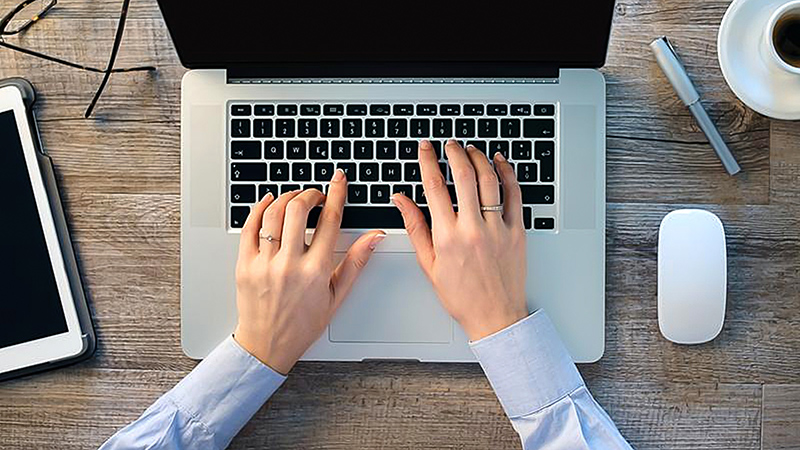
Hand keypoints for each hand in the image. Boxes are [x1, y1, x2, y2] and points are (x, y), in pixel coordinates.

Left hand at [233, 169, 385, 373]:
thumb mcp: (337, 296)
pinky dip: (260, 208)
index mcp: (316, 271)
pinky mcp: (244, 265)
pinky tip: (269, 202)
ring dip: (287, 197)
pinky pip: (249, 226)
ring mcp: (264, 264)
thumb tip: (374, 237)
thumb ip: (356, 262)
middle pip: (299, 209)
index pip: (330, 220)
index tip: (338, 179)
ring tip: (295, 199)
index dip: (337, 194)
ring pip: (274, 213)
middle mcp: (290, 264)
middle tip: (316, 196)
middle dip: (310, 194)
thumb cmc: (303, 324)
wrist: (267, 346)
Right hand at [393, 140, 527, 340]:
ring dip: (479, 158)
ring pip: (489, 180)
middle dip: (454, 152)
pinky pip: (514, 195)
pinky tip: (500, 163)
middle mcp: (473, 229)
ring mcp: (498, 229)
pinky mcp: (517, 232)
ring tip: (471, 150)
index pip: (434, 187)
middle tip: (449, 144)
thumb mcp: (429, 264)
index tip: (425, 148)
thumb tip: (401, 200)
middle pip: (463, 176)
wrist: (495, 316)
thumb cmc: (462, 296)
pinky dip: (507, 174)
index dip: (427, 161)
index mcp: (447, 238)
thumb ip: (415, 227)